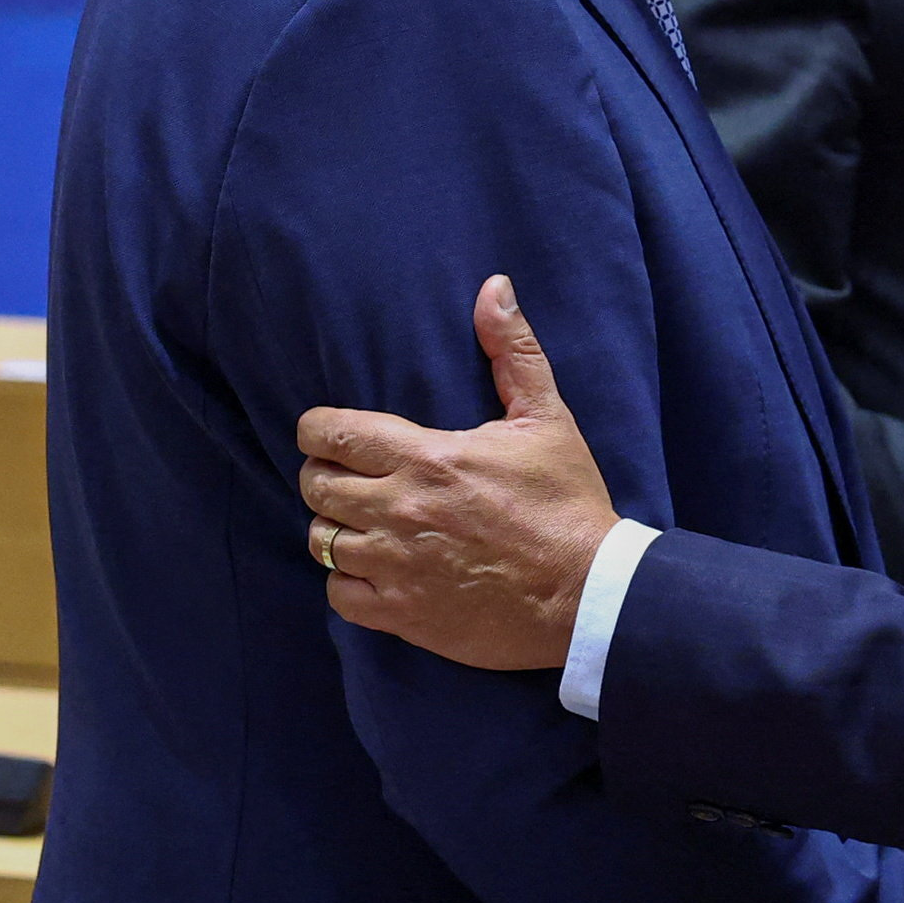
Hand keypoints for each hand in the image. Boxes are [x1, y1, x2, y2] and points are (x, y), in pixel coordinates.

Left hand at [298, 277, 616, 670]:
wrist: (588, 594)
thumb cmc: (567, 504)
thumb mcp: (548, 419)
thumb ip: (513, 352)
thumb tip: (494, 288)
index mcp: (428, 458)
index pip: (332, 433)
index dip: (319, 429)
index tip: (333, 433)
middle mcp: (400, 510)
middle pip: (315, 485)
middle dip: (326, 475)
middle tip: (352, 477)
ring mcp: (396, 565)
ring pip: (320, 540)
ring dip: (336, 527)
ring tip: (363, 523)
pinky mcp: (401, 613)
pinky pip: (338, 594)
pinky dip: (347, 582)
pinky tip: (375, 569)